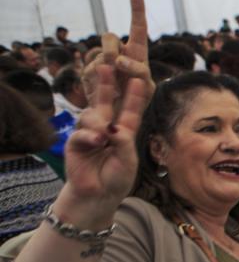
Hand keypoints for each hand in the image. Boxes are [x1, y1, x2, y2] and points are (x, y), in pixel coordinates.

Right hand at [63, 65, 149, 210]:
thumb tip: (111, 127)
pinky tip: (96, 141)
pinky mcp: (76, 143)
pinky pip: (81, 133)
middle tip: (106, 65)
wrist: (99, 196)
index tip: (139, 79)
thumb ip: (123, 142)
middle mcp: (107, 128)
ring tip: (104, 136)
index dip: (134, 95)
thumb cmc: (117, 178)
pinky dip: (89, 137)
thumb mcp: (128, 160)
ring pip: (91, 116)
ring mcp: (90, 134)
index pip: (130, 109)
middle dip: (106, 84)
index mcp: (124, 131)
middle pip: (105, 102)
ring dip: (98, 122)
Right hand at [82, 0, 153, 105]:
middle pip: (109, 37)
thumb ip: (140, 72)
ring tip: (116, 86)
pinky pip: (90, 69)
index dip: (137, 10)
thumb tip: (119, 60)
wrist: (120, 116)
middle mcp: (118, 53)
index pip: (138, 29)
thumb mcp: (147, 88)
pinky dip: (99, 81)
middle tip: (117, 64)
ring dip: (108, 69)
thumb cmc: (138, 100)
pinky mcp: (88, 72)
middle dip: (111, 49)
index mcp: (137, 53)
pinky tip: (105, 90)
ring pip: (100, 54)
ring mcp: (100, 61)